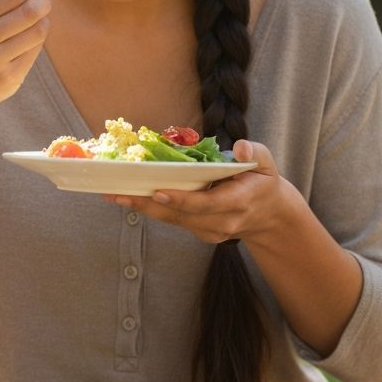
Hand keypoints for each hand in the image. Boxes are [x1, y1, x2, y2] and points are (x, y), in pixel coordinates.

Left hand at [105, 140, 296, 246]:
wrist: (268, 215)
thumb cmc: (261, 181)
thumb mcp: (266, 163)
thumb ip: (255, 153)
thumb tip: (240, 148)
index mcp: (238, 202)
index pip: (207, 204)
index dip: (182, 200)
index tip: (158, 191)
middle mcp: (222, 222)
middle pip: (180, 215)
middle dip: (148, 204)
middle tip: (118, 193)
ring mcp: (210, 231)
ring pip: (172, 220)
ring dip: (142, 208)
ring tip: (113, 194)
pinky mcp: (200, 233)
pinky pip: (173, 220)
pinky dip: (151, 209)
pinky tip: (128, 197)